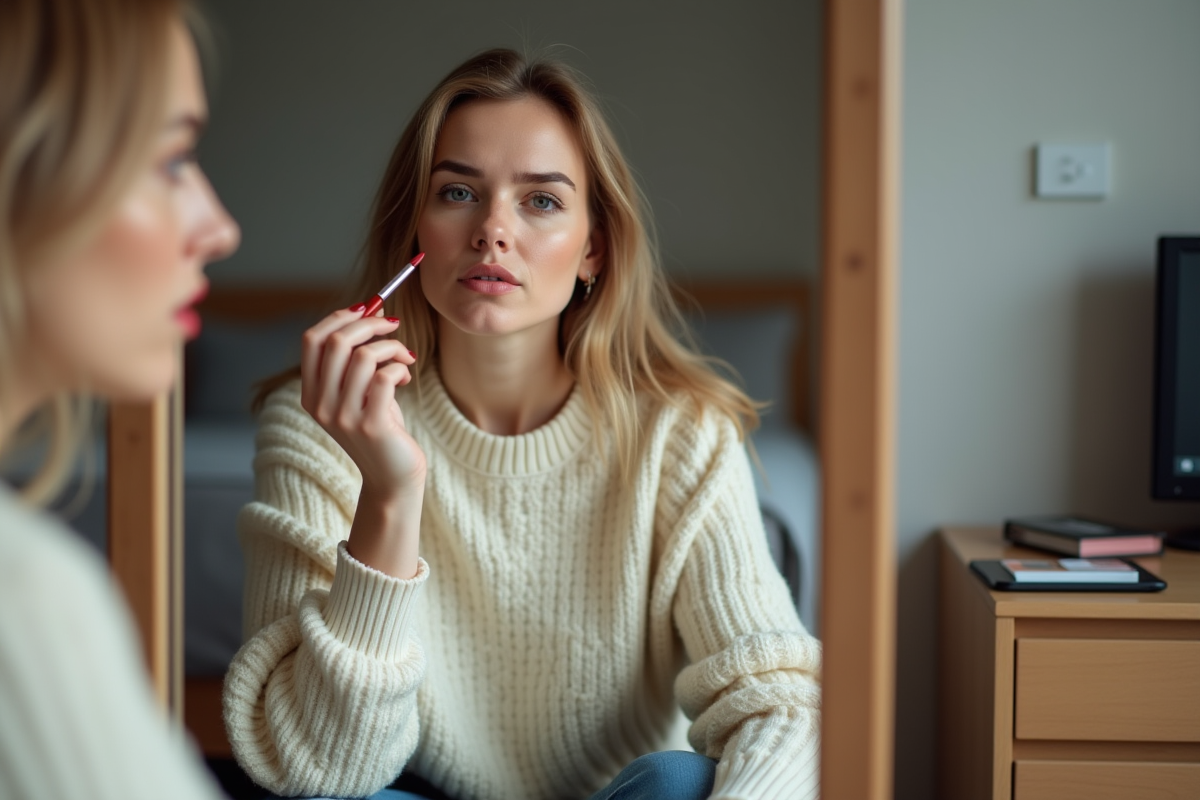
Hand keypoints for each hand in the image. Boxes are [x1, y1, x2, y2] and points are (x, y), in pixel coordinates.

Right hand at [300, 307, 424, 500]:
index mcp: (311, 393)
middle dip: (370, 323)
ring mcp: (343, 417)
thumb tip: (368, 309)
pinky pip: (386, 375)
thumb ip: (354, 360)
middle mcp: (320, 404)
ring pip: (365, 355)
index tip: (367, 307)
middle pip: (337, 341)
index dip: (340, 316)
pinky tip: (405, 378)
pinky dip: (400, 367)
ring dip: (392, 346)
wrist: (393, 477)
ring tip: (405, 357)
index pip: (312, 339)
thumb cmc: (381, 428)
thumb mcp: (358, 393)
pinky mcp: (371, 425)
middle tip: (393, 324)